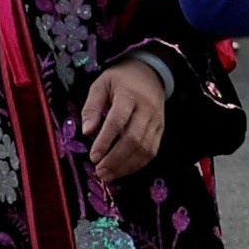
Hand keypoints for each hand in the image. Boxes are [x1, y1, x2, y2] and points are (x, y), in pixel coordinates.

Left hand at [73, 56, 170, 184]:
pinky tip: (123, 170)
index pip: (118, 121)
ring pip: (144, 148)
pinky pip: (152, 151)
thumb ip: (91, 107)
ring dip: (126, 166)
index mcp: (129, 95)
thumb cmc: (120, 80)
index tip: (93, 157)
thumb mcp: (100, 85)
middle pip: (133, 139)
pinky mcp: (161, 129)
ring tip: (108, 176)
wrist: (150, 72)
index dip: (105, 141)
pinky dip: (137, 164)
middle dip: (115, 159)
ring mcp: (157, 121)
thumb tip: (87, 132)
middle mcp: (147, 109)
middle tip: (99, 172)